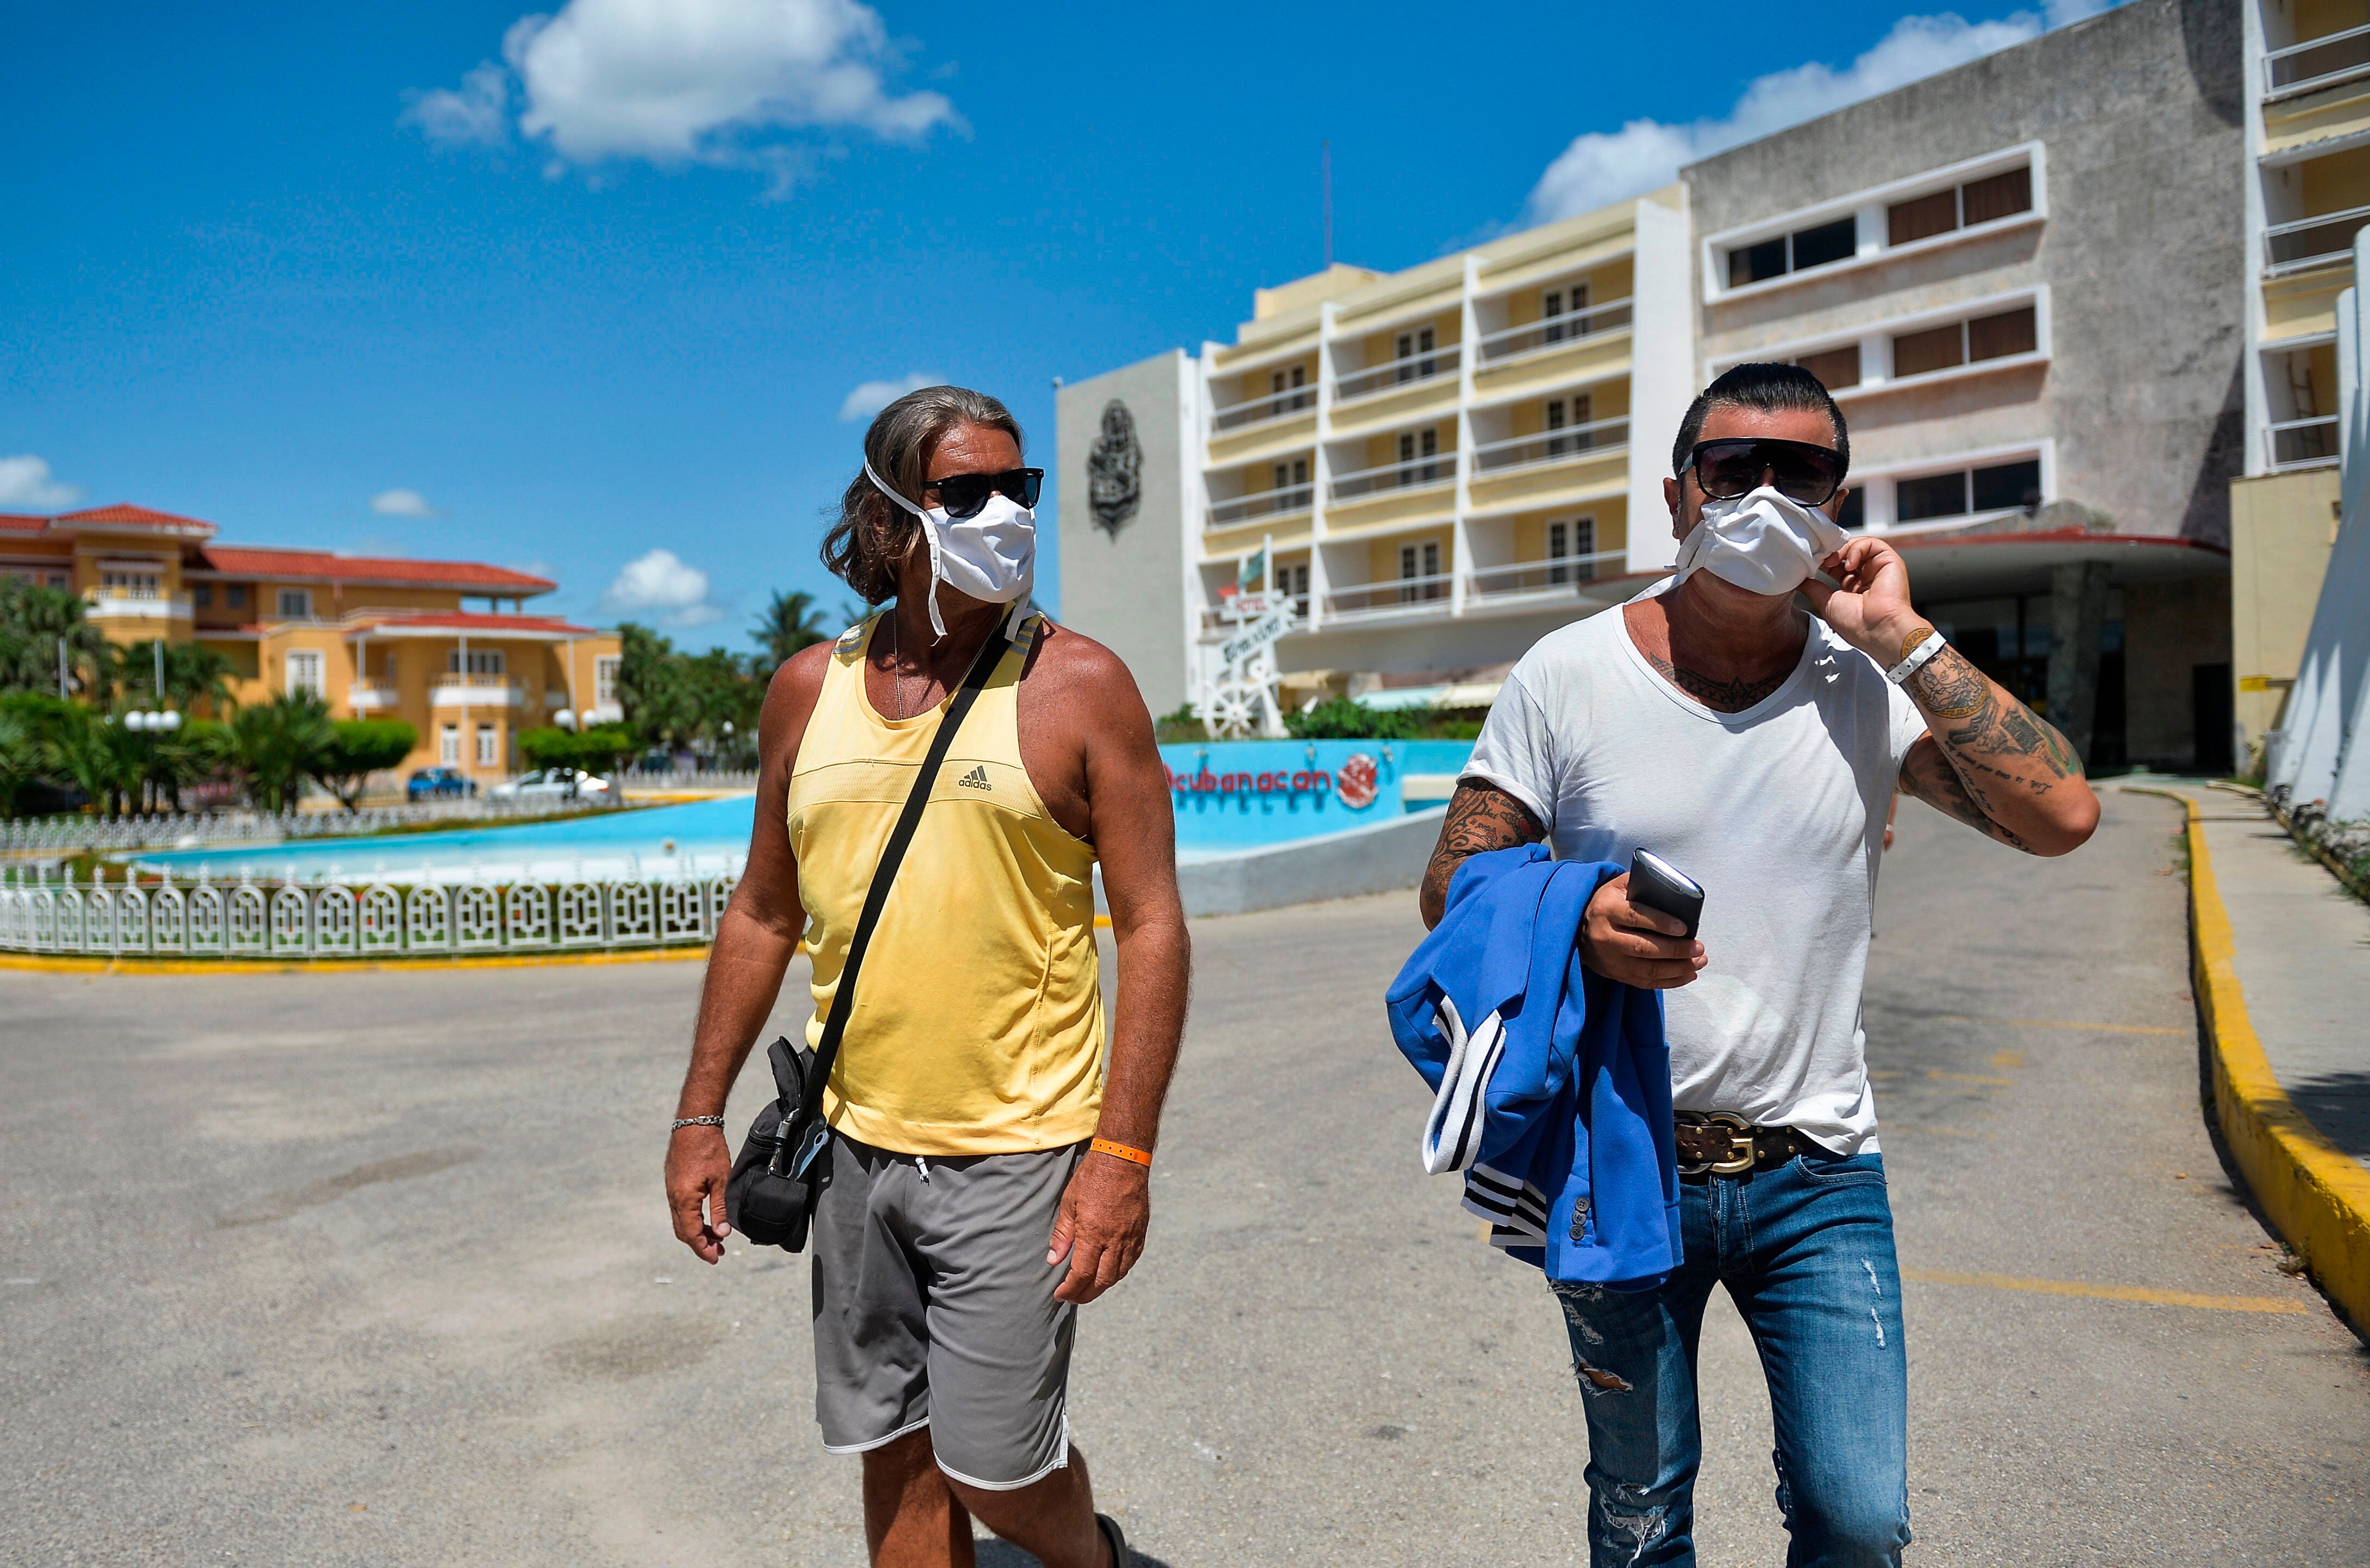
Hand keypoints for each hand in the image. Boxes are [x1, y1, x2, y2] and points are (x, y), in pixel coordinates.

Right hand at [666, 1124, 733, 1263]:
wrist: (694, 1124)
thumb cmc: (709, 1149)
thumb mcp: (721, 1180)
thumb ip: (720, 1208)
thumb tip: (722, 1234)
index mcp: (684, 1199)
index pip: (691, 1234)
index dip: (703, 1249)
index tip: (716, 1258)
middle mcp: (673, 1197)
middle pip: (683, 1231)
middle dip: (700, 1244)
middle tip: (718, 1252)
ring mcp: (671, 1190)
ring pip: (681, 1220)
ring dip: (696, 1232)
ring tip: (715, 1237)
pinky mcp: (673, 1183)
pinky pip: (680, 1209)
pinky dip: (692, 1219)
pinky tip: (705, 1218)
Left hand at [1046, 1148, 1149, 1304]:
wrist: (1123, 1159)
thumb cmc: (1093, 1178)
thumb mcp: (1069, 1203)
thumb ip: (1062, 1235)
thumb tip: (1053, 1260)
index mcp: (1094, 1234)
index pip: (1082, 1274)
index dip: (1070, 1289)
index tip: (1060, 1294)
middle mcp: (1115, 1240)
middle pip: (1102, 1281)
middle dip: (1085, 1295)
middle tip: (1072, 1297)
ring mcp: (1131, 1237)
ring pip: (1118, 1274)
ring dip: (1102, 1286)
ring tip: (1088, 1288)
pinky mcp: (1140, 1233)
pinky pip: (1131, 1261)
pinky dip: (1118, 1272)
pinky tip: (1108, 1272)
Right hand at [1579, 873, 1705, 989]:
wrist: (1577, 929)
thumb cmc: (1606, 904)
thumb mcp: (1617, 887)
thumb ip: (1641, 884)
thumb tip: (1674, 888)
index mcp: (1606, 910)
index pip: (1635, 917)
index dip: (1660, 923)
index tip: (1684, 928)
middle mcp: (1605, 937)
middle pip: (1643, 948)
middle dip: (1675, 950)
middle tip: (1699, 947)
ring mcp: (1610, 959)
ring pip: (1647, 970)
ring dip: (1678, 968)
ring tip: (1699, 961)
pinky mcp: (1615, 974)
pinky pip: (1646, 982)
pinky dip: (1670, 982)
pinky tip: (1688, 974)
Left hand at [1802, 537, 1923, 664]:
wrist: (1878, 628)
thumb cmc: (1855, 623)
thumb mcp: (1826, 603)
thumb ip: (1814, 589)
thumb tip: (1800, 581)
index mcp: (1853, 588)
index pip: (1837, 566)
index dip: (1824, 561)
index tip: (1810, 562)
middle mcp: (1866, 577)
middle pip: (1847, 553)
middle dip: (1831, 552)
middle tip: (1819, 557)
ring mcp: (1878, 568)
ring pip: (1859, 545)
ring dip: (1842, 549)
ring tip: (1832, 561)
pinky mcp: (1890, 561)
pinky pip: (1872, 544)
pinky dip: (1857, 548)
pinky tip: (1850, 564)